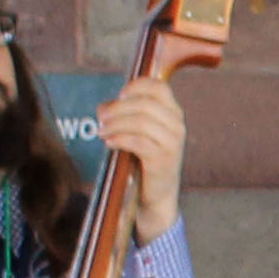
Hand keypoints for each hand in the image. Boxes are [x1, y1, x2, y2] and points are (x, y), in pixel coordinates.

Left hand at [98, 75, 188, 239]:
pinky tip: (109, 142)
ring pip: (141, 122)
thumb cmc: (144, 156)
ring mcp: (173, 142)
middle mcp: (177, 124)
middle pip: (145, 104)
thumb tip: (104, 108)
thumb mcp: (138, 130)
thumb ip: (125, 114)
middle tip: (101, 117)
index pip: (159, 87)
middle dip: (118, 108)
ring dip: (116, 124)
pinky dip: (119, 139)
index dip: (137, 86)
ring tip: (102, 131)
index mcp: (172, 112)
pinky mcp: (163, 159)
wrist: (157, 191)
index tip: (119, 95)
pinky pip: (138, 142)